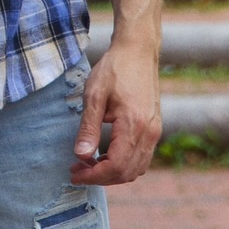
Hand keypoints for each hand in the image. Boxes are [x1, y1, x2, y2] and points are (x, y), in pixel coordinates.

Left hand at [70, 40, 161, 185]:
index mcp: (134, 124)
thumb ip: (88, 128)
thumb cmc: (114, 69)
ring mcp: (155, 131)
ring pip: (136, 169)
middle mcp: (149, 132)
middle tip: (77, 169)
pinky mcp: (154, 128)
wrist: (138, 51)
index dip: (93, 176)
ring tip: (89, 163)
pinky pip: (142, 158)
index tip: (73, 172)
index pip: (115, 166)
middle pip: (126, 173)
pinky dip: (123, 164)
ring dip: (112, 173)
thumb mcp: (94, 95)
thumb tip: (80, 155)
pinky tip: (105, 155)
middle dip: (100, 177)